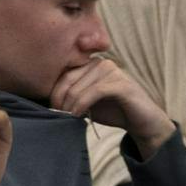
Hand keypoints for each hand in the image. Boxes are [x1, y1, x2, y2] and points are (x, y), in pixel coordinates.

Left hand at [50, 56, 173, 155]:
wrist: (142, 123)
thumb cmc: (112, 111)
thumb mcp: (85, 101)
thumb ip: (70, 95)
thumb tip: (43, 98)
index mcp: (90, 64)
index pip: (62, 74)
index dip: (53, 92)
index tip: (51, 109)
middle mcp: (100, 63)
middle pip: (68, 79)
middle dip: (59, 99)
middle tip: (58, 115)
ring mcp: (112, 71)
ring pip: (78, 87)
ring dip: (69, 105)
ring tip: (68, 117)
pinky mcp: (121, 84)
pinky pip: (94, 92)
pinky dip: (82, 105)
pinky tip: (79, 115)